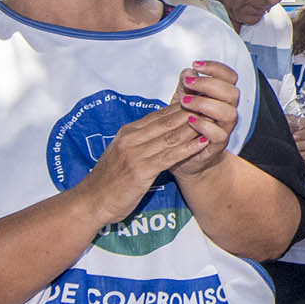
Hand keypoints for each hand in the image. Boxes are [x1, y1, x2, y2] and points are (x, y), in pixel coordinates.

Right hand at [75, 105, 208, 225]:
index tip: (202, 101)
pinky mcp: (140, 170)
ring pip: (170, 136)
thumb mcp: (123, 154)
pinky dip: (187, 148)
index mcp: (127, 132)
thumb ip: (140, 141)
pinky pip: (169, 156)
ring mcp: (135, 154)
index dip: (182, 107)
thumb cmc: (109, 181)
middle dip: (192, 113)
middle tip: (214, 106)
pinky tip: (202, 142)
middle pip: (167, 122)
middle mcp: (131, 139)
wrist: (90, 202)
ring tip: (213, 120)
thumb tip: (161, 131)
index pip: (159, 115)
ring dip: (194, 128)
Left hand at [170, 60, 241, 176]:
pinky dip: (204, 126)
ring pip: (229, 113)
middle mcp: (227, 111)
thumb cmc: (185, 127)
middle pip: (232, 93)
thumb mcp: (182, 101)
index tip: (196, 64)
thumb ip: (186, 86)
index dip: (216, 68)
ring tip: (186, 102)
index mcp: (221, 98)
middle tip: (189, 84)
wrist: (184, 157)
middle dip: (209, 85)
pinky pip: (219, 135)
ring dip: (206, 104)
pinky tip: (190, 120)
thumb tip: (188, 71)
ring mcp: (224, 128)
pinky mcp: (217, 145)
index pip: (230, 77)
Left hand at [291, 115, 304, 171]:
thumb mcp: (294, 120)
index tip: (294, 136)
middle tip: (292, 145)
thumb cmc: (294, 126)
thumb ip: (296, 123)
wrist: (292, 134)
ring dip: (304, 153)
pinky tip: (301, 162)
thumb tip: (293, 128)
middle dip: (302, 145)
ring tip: (294, 153)